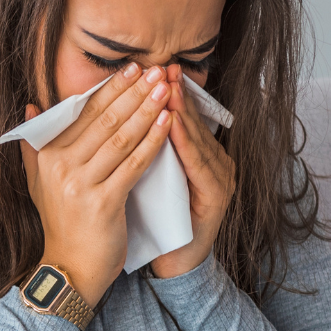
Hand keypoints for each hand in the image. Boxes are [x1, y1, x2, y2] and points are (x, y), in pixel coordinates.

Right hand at [19, 63, 172, 305]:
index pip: (83, 112)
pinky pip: (134, 164)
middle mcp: (61, 166)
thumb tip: (31, 105)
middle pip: (104, 120)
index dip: (110, 88)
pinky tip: (168, 123)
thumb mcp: (40, 182)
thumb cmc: (63, 225)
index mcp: (48, 155)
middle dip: (133, 92)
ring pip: (121, 138)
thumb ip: (35, 145)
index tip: (131, 68)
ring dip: (146, 109)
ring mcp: (81, 184)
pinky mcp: (103, 202)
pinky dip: (152, 141)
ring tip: (165, 89)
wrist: (71, 269)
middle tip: (155, 69)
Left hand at [149, 65, 235, 279]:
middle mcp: (214, 162)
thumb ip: (138, 147)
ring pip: (198, 139)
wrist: (171, 264)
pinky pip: (200, 165)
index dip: (164, 93)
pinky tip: (174, 125)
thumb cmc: (154, 221)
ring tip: (166, 87)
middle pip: (192, 122)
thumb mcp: (144, 177)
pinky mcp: (218, 197)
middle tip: (161, 66)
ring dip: (183, 111)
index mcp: (196, 156)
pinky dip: (187, 143)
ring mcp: (220, 179)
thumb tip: (111, 115)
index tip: (147, 68)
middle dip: (175, 93)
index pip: (180, 118)